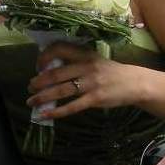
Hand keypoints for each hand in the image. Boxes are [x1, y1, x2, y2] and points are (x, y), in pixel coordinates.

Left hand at [28, 43, 144, 119]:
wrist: (135, 83)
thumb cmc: (112, 72)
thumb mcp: (95, 60)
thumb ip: (77, 62)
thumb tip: (52, 70)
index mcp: (85, 54)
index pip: (60, 49)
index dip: (44, 57)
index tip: (38, 66)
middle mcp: (86, 67)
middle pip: (56, 73)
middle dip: (38, 82)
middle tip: (29, 87)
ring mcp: (91, 83)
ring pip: (61, 90)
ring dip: (42, 97)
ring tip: (31, 102)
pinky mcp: (95, 98)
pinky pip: (72, 106)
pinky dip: (56, 112)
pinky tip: (45, 115)